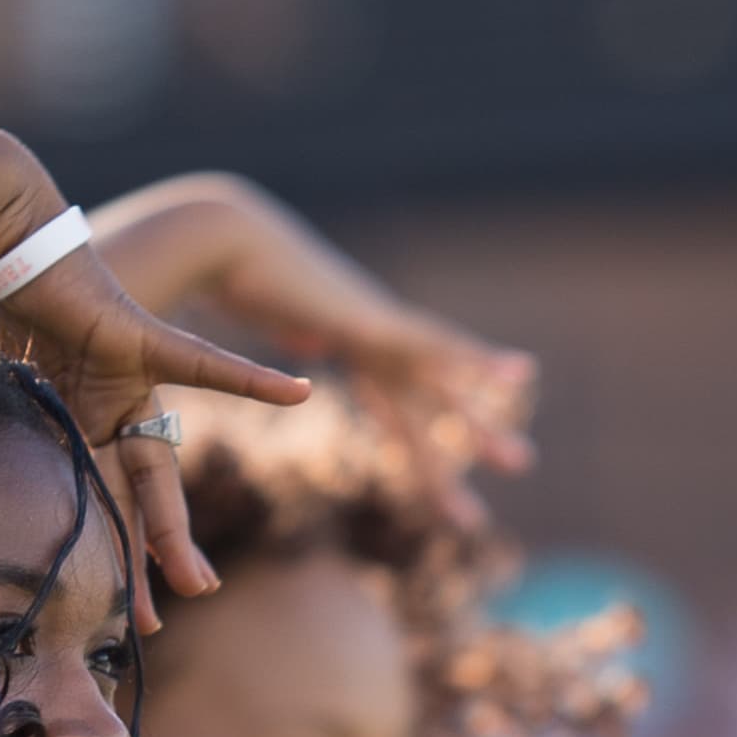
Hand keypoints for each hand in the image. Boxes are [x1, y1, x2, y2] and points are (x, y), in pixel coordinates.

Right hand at [0, 233, 322, 600]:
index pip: (91, 498)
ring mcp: (126, 380)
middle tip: (152, 625)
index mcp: (71, 424)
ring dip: (172, 530)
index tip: (97, 604)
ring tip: (198, 587)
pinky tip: (300, 390)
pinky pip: (198, 362)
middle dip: (139, 564)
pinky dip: (246, 378)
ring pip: (157, 469)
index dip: (98, 549)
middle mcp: (105, 410)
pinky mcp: (137, 339)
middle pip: (128, 502)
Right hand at [92, 177, 538, 518]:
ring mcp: (372, 325)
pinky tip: (516, 375)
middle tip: (518, 465)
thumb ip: (275, 353)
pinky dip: (473, 359)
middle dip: (468, 436)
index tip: (449, 495)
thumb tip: (292, 356)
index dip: (419, 451)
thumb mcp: (252, 340)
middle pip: (426, 402)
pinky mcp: (369, 317)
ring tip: (521, 461)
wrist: (215, 242)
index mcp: (344, 348)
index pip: (391, 410)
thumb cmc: (214, 284)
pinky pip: (432, 343)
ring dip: (478, 422)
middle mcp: (368, 337)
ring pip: (438, 384)